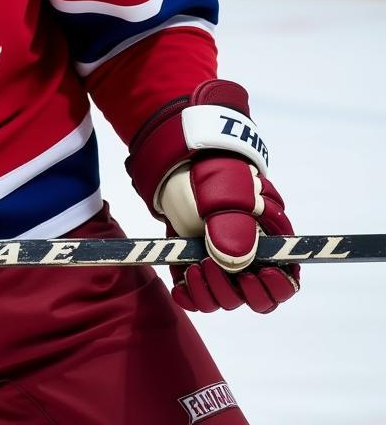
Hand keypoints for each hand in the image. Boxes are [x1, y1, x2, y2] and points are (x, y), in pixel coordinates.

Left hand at [126, 79, 299, 313]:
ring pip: (227, 300)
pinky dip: (190, 296)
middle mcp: (250, 260)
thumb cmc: (214, 173)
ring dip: (211, 291)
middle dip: (238, 291)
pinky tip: (180, 287)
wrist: (180, 166)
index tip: (257, 273)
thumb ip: (235, 223)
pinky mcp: (197, 266)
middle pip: (257, 300)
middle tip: (213, 265)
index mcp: (270, 243)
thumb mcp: (227, 190)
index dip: (275, 286)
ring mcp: (223, 264)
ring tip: (194, 266)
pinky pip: (199, 297)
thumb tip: (233, 261)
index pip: (285, 283)